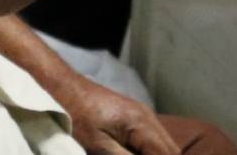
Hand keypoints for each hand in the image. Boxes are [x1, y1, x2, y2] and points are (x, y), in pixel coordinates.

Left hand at [61, 78, 179, 154]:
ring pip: (164, 145)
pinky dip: (150, 151)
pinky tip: (135, 153)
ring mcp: (143, 116)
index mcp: (143, 124)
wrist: (65, 88)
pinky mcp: (135, 118)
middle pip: (172, 150)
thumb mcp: (99, 146)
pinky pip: (152, 139)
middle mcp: (149, 118)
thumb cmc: (77, 117)